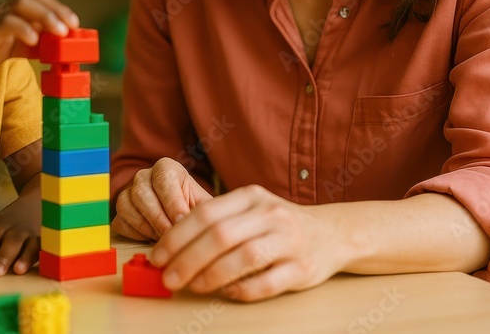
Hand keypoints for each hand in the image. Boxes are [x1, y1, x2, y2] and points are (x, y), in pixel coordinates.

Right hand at [0, 0, 78, 75]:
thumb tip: (56, 50)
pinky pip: (3, 24)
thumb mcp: (12, 49)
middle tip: (72, 27)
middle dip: (56, 11)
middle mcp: (4, 12)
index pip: (39, 2)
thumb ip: (31, 47)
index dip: (58, 9)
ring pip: (20, 6)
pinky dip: (21, 29)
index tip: (75, 24)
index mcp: (12, 14)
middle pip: (33, 0)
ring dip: (44, 16)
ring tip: (59, 31)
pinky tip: (33, 39)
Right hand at [112, 158, 212, 240]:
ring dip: (147, 227)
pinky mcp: (121, 212)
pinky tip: (151, 238)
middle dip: (158, 219)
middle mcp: (143, 176)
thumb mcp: (204, 205)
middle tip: (172, 236)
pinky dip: (135, 234)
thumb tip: (197, 225)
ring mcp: (128, 193)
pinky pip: (120, 222)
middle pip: (141, 193)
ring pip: (126, 207)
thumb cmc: (193, 208)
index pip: (163, 179)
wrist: (180, 216)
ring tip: (164, 238)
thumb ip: (202, 211)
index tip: (182, 221)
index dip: (172, 202)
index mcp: (166, 168)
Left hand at [149, 184, 348, 301]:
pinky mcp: (302, 269)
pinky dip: (241, 290)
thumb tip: (169, 246)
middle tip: (168, 278)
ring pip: (242, 258)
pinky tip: (225, 293)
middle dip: (187, 259)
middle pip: (220, 236)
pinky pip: (266, 283)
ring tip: (192, 287)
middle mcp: (270, 215)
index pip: (205, 214)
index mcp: (250, 197)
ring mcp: (288, 241)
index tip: (157, 256)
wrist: (331, 234)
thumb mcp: (249, 211)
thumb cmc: (277, 225)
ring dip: (210, 276)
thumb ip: (216, 222)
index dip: (176, 236)